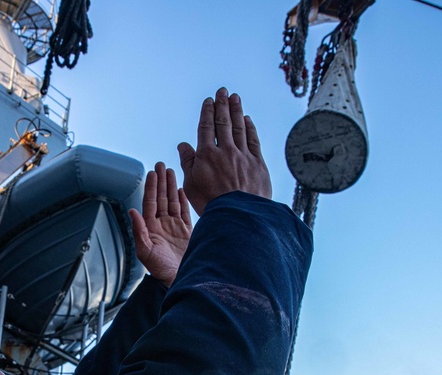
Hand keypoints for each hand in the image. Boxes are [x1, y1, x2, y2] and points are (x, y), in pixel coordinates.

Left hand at [128, 162, 192, 287]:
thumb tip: (132, 211)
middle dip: (161, 181)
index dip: (152, 187)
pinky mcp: (186, 232)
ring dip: (171, 186)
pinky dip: (183, 200)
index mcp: (151, 228)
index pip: (151, 203)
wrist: (179, 279)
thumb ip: (138, 231)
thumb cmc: (160, 270)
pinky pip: (184, 212)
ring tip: (171, 171)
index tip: (152, 172)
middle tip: (161, 164)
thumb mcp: (146, 252)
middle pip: (162, 198)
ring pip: (173, 202)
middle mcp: (162, 225)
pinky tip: (181, 189)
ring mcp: (175, 228)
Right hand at [177, 87, 270, 214]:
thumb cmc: (212, 204)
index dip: (207, 112)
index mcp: (207, 155)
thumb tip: (183, 146)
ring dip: (236, 110)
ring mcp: (243, 156)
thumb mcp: (191, 184)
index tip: (209, 101)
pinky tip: (247, 120)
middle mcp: (226, 150)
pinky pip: (253, 140)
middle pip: (223, 122)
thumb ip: (187, 162)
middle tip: (223, 91)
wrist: (238, 215)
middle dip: (222, 105)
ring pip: (239, 127)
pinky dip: (250, 128)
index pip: (206, 127)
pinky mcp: (258, 164)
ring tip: (235, 98)